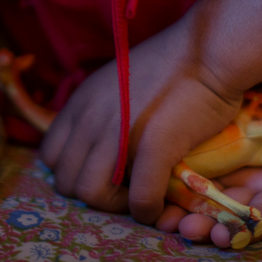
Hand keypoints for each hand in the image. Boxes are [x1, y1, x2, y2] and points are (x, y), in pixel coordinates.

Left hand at [38, 13, 243, 224]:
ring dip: (116, 206)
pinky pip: (139, 199)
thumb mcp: (118, 82)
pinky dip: (147, 211)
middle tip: (125, 190)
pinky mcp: (153, 146)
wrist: (210, 50)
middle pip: (66, 181)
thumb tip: (98, 143)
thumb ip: (101, 111)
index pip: (51, 156)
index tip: (102, 173)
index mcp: (80, 102)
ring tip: (141, 197)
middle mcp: (89, 118)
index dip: (74, 172)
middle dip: (94, 194)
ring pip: (91, 195)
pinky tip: (159, 206)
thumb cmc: (173, 65)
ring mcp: (116, 132)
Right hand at [157, 84, 261, 247]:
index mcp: (223, 174)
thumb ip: (179, 140)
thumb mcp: (215, 114)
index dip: (178, 213)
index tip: (162, 221)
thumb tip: (142, 164)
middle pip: (226, 217)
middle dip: (205, 227)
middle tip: (189, 230)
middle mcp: (251, 190)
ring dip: (242, 229)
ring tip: (222, 232)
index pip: (197, 200)